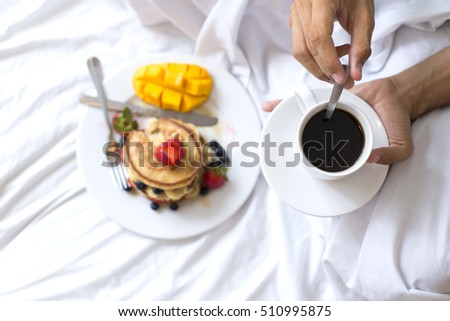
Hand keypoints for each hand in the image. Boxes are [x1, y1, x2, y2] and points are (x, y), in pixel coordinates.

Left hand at [262, 78, 412, 164]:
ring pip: (303, 117)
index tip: (287, 163)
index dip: (304, 161)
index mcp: (344, 144)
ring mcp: (329, 114)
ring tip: (266, 117)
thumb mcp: (401, 146)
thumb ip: (390, 155)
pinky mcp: (330, 98)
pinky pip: (309, 98)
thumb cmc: (396, 123)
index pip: (321, 155)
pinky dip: (291, 99)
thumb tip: (370, 158)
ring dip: (283, 117)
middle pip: (305, 134)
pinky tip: (272, 103)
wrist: (399, 96)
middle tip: (269, 143)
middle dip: (286, 139)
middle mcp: (332, 131)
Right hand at [289, 0, 373, 85]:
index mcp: (321, 0)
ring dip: (317, 67)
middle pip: (305, 49)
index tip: (341, 77)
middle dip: (323, 70)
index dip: (328, 62)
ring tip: (337, 67)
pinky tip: (331, 54)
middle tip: (341, 79)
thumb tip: (354, 73)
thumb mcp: (364, 16)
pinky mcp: (295, 20)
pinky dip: (314, 57)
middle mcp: (303, 6)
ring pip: (299, 51)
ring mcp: (296, 13)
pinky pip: (299, 45)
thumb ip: (361, 46)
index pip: (318, 39)